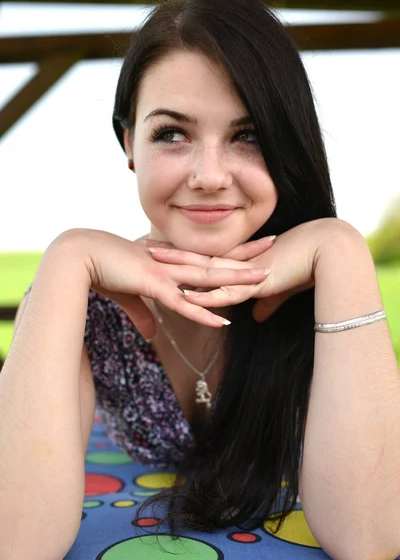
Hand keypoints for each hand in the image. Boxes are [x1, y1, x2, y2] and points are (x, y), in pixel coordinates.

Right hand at [53, 228, 274, 337]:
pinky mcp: (153, 286)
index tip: (254, 246)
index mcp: (170, 260)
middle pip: (217, 259)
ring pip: (208, 278)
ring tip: (264, 278)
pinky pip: (184, 304)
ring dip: (236, 280)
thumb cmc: (104, 269)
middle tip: (275, 244)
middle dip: (246, 254)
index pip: (208, 255)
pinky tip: (224, 321)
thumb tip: (153, 333)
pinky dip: (204, 313)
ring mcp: (166, 274)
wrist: (81, 256)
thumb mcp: (129, 294)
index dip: (231, 251)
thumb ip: (144, 314)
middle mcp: (173, 263)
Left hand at [147, 219, 340, 321]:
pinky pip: (225, 293)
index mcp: (241, 262)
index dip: (184, 253)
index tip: (164, 248)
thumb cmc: (308, 266)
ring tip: (151, 262)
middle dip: (170, 253)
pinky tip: (185, 298)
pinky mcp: (256, 283)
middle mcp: (238, 264)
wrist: (328, 251)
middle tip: (144, 245)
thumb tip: (258, 315)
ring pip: (203, 270)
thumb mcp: (281, 287)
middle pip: (196, 258)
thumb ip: (267, 301)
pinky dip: (206, 297)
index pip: (205, 257)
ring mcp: (244, 273)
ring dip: (177, 268)